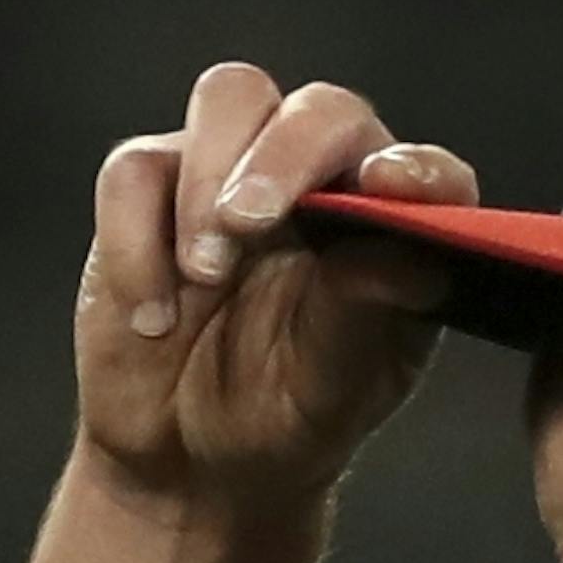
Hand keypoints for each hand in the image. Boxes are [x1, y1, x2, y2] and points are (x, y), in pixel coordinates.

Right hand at [75, 63, 480, 512]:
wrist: (189, 463)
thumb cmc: (281, 423)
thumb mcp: (330, 394)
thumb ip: (360, 320)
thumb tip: (401, 260)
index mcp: (388, 237)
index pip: (426, 176)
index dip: (417, 169)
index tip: (388, 187)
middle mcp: (322, 187)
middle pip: (321, 110)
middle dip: (284, 155)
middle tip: (249, 224)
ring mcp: (236, 174)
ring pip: (231, 99)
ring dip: (209, 181)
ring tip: (202, 277)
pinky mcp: (154, 186)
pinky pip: (136, 170)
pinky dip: (136, 242)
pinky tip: (152, 318)